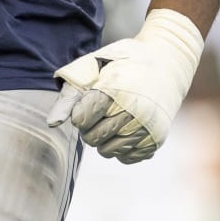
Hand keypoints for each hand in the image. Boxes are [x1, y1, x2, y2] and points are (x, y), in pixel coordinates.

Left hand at [46, 9, 201, 163]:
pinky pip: (126, 158)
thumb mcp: (93, 66)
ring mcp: (147, 128)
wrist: (167, 62)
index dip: (80, 112)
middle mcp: (134, 112)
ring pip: (107, 151)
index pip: (81, 120)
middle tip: (101, 110)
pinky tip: (125, 128)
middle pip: (92, 138)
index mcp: (115, 91)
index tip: (89, 100)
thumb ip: (70, 95)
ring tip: (112, 118)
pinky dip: (121, 147)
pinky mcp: (155, 140)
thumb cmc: (123, 62)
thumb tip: (52, 123)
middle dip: (89, 127)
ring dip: (104, 139)